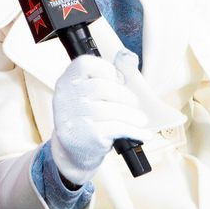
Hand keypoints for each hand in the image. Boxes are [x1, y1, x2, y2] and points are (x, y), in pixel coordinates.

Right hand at [50, 54, 152, 186]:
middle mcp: (66, 97)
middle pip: (102, 87)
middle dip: (125, 96)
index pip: (84, 64)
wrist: (72, 151)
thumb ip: (110, 76)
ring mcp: (75, 117)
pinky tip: (143, 134)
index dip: (106, 69)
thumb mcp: (90, 95)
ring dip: (134, 116)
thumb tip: (129, 57)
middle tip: (134, 105)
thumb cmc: (86, 118)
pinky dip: (135, 131)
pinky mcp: (87, 135)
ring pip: (113, 109)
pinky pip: (118, 128)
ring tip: (140, 120)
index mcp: (66, 82)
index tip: (117, 80)